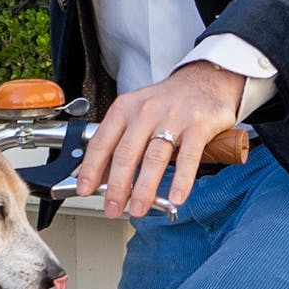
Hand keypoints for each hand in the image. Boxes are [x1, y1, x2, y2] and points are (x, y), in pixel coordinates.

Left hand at [75, 63, 244, 217]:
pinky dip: (181, 180)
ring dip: (144, 189)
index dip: (91, 169)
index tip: (84, 189)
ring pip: (154, 158)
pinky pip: (187, 158)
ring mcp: (173, 118)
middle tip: (112, 209)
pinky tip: (175, 198)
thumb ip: (121, 142)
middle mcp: (146, 112)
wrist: (204, 79)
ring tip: (138, 209)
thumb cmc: (166, 102)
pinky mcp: (198, 125)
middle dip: (117, 187)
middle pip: (126, 154)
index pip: (102, 142)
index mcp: (125, 109)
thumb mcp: (136, 113)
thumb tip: (103, 178)